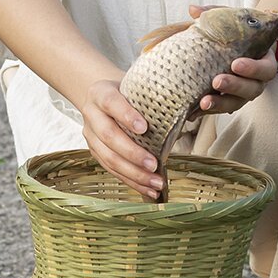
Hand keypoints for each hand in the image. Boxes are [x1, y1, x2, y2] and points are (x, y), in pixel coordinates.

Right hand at [81, 79, 163, 198]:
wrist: (101, 98)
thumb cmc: (125, 93)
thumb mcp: (134, 87)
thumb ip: (152, 98)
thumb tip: (186, 112)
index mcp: (101, 93)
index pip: (111, 103)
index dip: (126, 116)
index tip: (144, 128)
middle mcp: (92, 115)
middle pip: (109, 136)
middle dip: (132, 153)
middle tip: (154, 164)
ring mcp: (91, 136)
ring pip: (109, 158)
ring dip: (134, 173)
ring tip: (155, 182)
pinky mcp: (96, 153)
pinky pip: (112, 170)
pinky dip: (132, 181)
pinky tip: (148, 190)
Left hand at [189, 4, 277, 115]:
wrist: (235, 50)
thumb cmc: (237, 34)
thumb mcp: (230, 22)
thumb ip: (215, 14)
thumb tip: (193, 9)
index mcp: (263, 62)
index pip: (265, 69)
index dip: (252, 68)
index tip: (235, 63)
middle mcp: (256, 82)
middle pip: (251, 90)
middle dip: (234, 87)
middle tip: (217, 81)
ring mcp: (242, 95)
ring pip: (235, 104)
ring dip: (220, 104)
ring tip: (203, 102)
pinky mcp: (227, 103)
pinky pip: (219, 110)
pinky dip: (206, 112)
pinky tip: (192, 113)